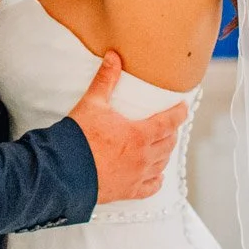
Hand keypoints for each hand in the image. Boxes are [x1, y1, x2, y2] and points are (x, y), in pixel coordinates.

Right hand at [67, 51, 189, 204]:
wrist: (64, 170)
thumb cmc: (79, 136)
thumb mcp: (93, 103)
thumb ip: (106, 80)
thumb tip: (114, 56)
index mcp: (139, 135)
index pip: (169, 122)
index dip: (179, 114)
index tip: (184, 108)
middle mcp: (143, 157)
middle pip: (168, 144)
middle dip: (171, 133)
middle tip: (170, 125)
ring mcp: (137, 176)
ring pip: (161, 164)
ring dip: (165, 153)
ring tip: (163, 145)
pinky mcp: (128, 191)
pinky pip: (150, 187)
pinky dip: (157, 180)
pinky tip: (157, 175)